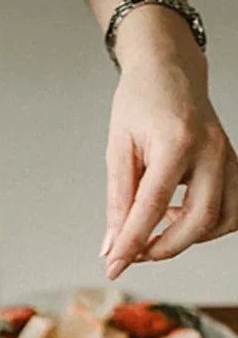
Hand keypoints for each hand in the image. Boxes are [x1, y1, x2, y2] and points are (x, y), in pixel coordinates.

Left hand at [101, 15, 237, 278]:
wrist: (170, 69)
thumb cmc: (140, 104)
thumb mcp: (118, 150)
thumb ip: (117, 201)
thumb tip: (112, 247)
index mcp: (177, 143)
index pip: (154, 208)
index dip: (132, 244)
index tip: (112, 268)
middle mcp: (211, 151)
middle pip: (201, 220)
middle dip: (164, 248)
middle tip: (132, 254)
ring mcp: (227, 156)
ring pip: (224, 219)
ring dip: (188, 238)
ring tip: (156, 230)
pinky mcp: (232, 163)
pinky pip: (231, 208)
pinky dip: (206, 225)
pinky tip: (177, 216)